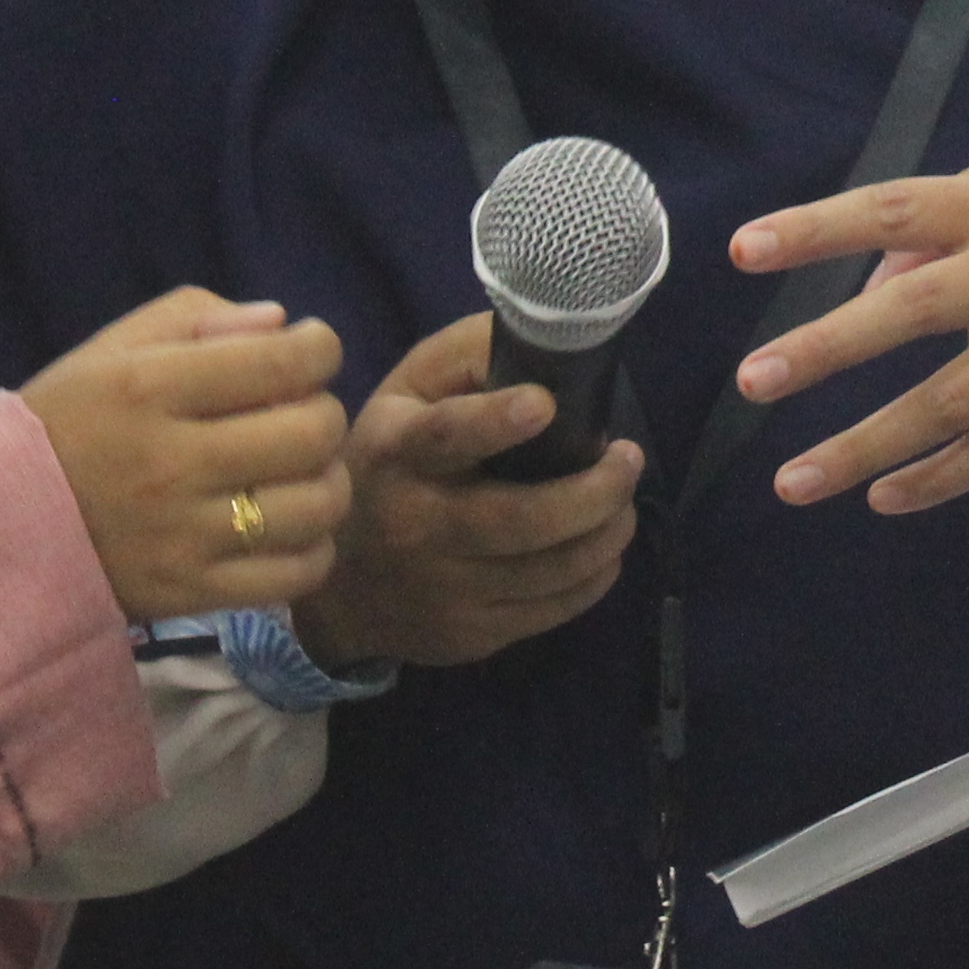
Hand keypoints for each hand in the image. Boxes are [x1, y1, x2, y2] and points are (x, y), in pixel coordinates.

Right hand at [21, 291, 354, 620]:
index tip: (309, 350)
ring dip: (327, 480)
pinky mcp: (191, 594)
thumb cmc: (66, 422)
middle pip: (311, 434)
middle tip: (302, 412)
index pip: (283, 363)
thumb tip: (283, 324)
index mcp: (149, 389)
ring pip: (316, 506)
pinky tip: (289, 525)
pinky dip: (313, 547)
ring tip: (301, 471)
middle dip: (325, 412)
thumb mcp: (112, 349)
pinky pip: (295, 574)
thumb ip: (199, 317)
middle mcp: (171, 463)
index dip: (319, 348)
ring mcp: (184, 537)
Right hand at [295, 311, 645, 667]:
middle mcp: (419, 526)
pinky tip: (604, 546)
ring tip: (624, 502)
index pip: (446, 437)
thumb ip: (464, 358)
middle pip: (522, 519)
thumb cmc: (386, 468)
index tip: (546, 403)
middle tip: (629, 459)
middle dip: (594, 491)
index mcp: (399, 455)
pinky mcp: (473, 634)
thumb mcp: (403, 398)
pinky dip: (596, 575)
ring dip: (608, 532)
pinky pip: (555, 608)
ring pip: (552, 569)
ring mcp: (448, 589)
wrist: (339, 593)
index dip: (496, 420)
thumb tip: (541, 334)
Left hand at [728, 144, 968, 512]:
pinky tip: (887, 497)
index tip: (746, 251)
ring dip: (864, 448)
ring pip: (942, 408)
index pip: (890, 211)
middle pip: (905, 314)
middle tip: (756, 380)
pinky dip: (937, 479)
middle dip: (825, 350)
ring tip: (795, 481)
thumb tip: (878, 278)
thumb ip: (950, 209)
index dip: (815, 230)